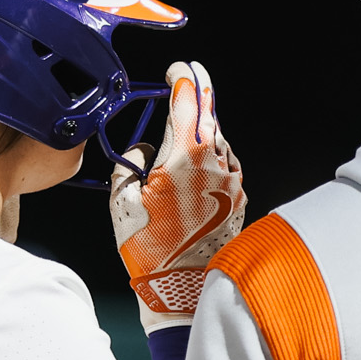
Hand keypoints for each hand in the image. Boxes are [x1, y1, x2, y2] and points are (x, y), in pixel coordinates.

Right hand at [110, 61, 244, 328]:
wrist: (185, 291)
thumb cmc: (150, 249)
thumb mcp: (122, 202)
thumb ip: (129, 164)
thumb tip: (144, 151)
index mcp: (183, 156)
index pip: (187, 100)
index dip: (182, 77)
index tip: (177, 68)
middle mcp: (214, 162)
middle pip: (209, 112)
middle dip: (200, 91)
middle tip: (192, 75)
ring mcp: (231, 180)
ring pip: (219, 138)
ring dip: (205, 126)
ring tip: (189, 124)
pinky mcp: (238, 198)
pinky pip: (226, 163)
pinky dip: (213, 154)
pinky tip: (200, 162)